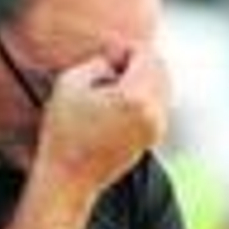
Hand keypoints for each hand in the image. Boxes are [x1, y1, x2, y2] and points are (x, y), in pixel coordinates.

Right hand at [33, 47, 168, 196]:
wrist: (69, 178)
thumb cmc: (65, 133)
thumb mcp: (70, 82)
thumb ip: (99, 61)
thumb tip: (114, 62)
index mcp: (135, 97)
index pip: (147, 55)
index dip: (126, 50)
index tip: (108, 57)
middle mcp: (153, 114)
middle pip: (161, 69)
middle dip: (139, 63)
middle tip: (111, 69)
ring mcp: (156, 129)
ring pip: (163, 88)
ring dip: (143, 79)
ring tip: (112, 88)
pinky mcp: (152, 140)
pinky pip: (158, 106)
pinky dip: (144, 97)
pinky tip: (119, 104)